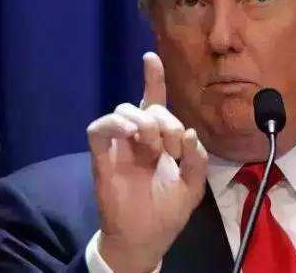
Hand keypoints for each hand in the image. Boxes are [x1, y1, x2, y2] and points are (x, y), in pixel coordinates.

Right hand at [86, 52, 207, 272]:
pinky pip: (98, 128)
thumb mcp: (193, 185)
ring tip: (154, 147)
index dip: (153, 78)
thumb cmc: (168, 210)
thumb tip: (190, 133)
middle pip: (145, 105)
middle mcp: (138, 137)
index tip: (151, 57)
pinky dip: (113, 123)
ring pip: (123, 110)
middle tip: (173, 148)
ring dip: (144, 122)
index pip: (154, 101)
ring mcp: (119, 146)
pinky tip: (129, 132)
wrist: (146, 238)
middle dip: (165, 120)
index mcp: (160, 138)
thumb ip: (197, 159)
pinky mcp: (102, 157)